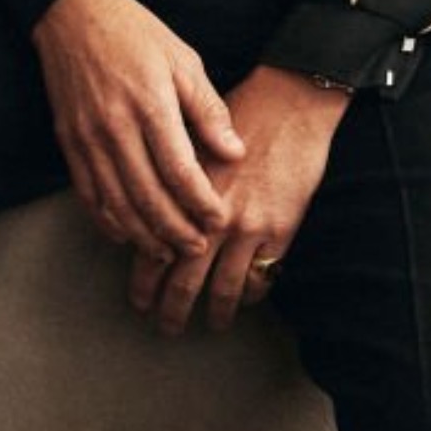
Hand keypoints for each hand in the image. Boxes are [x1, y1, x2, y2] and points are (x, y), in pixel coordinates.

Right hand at [34, 0, 239, 259]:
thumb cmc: (137, 35)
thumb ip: (209, 110)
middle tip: (197, 248)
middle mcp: (114, 126)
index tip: (219, 220)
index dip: (201, 202)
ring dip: (143, 235)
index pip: (179, 169)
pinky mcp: (68, 142)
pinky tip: (127, 235)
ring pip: (116, 203)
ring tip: (167, 252)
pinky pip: (87, 193)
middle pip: (147, 195)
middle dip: (175, 230)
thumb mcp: (184, 61)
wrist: (74, 15)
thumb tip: (234, 153)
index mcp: (149, 104)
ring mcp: (87, 138)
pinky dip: (107, 221)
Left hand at [136, 67, 346, 332]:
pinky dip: (252, 293)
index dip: (144, 282)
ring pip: (225, 287)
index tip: (139, 302)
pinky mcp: (280, 231)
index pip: (154, 251)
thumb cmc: (241, 112)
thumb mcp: (194, 142)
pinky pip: (262, 276)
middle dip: (173, 310)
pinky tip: (247, 298)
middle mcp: (211, 218)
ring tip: (213, 325)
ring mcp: (248, 228)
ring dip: (216, 312)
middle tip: (166, 327)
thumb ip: (176, 182)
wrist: (291, 103)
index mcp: (183, 196)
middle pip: (185, 280)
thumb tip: (157, 215)